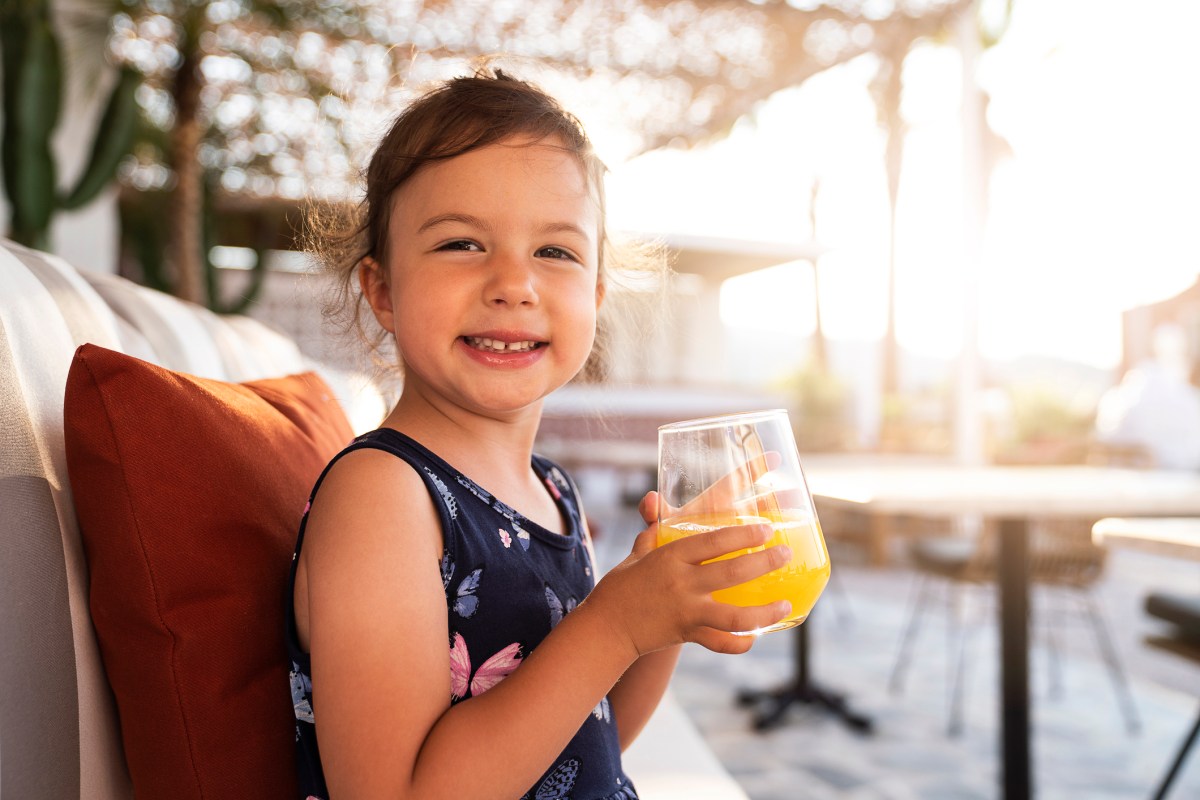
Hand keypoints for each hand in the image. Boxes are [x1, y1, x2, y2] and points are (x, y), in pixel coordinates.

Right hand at [586, 492, 792, 658]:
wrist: (606, 628)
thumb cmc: (622, 586)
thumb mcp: (637, 553)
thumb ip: (654, 529)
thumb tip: (656, 500)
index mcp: (670, 558)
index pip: (713, 542)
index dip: (743, 534)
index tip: (766, 529)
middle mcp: (681, 585)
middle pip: (732, 573)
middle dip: (764, 563)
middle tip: (785, 554)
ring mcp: (687, 613)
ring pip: (735, 616)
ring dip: (765, 611)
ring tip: (786, 603)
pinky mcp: (688, 635)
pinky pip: (722, 643)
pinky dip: (742, 641)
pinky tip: (758, 634)